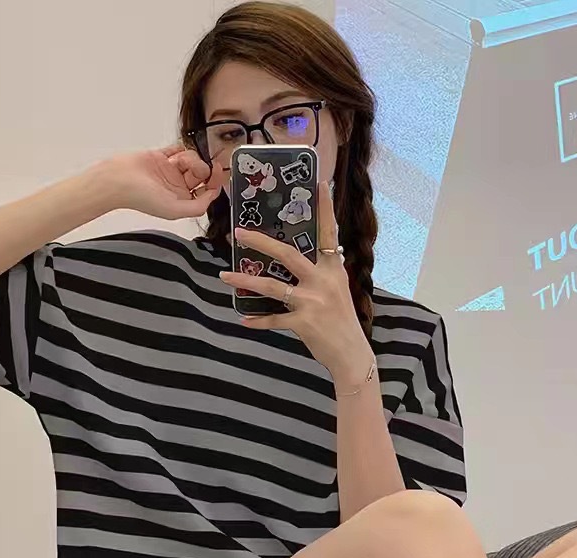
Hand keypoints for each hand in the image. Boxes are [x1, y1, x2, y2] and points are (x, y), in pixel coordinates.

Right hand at [90, 145, 224, 220]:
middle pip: (201, 174)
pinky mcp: (162, 157)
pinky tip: (173, 154)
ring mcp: (170, 171)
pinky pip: (178, 149)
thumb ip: (197, 207)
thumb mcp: (175, 210)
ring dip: (188, 158)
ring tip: (175, 162)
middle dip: (200, 168)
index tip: (217, 170)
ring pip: (191, 160)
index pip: (207, 191)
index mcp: (182, 201)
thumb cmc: (141, 197)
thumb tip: (212, 196)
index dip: (215, 181)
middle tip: (191, 167)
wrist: (119, 179)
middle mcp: (178, 187)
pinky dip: (179, 149)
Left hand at [221, 182, 374, 387]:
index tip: (320, 184)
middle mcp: (323, 281)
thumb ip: (322, 274)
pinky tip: (244, 320)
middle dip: (261, 242)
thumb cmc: (342, 321)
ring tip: (224, 276)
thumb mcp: (337, 290)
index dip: (325, 209)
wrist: (351, 354)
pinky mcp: (304, 323)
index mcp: (334, 269)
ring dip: (245, 281)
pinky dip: (258, 321)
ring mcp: (312, 302)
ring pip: (271, 286)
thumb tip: (297, 262)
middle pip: (288, 255)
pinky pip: (273, 319)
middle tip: (238, 233)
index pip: (329, 233)